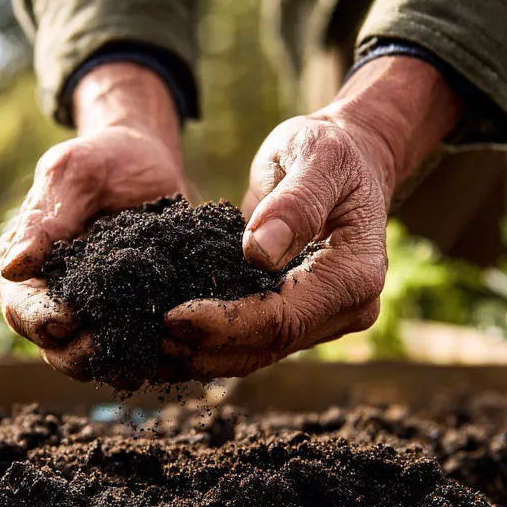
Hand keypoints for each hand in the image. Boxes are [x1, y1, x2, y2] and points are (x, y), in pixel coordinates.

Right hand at [0, 62, 185, 378]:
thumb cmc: (102, 159)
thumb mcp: (71, 175)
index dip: (39, 318)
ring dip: (110, 366)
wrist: (151, 160)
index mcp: (28, 267)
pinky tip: (165, 357)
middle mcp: (56, 297)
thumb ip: (44, 220)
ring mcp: (96, 312)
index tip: (65, 318)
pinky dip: (147, 359)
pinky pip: (134, 350)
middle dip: (74, 354)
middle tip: (103, 350)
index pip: (21, 306)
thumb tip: (12, 267)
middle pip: (53, 346)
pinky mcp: (134, 316)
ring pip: (92, 359)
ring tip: (136, 367)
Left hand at [160, 55, 461, 379]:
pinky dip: (214, 346)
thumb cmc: (333, 150)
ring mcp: (323, 317)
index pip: (285, 317)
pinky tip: (172, 342)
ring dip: (206, 356)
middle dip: (209, 347)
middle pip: (270, 345)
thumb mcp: (317, 157)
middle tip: (151, 337)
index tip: (174, 316)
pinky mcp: (298, 316)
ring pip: (260, 354)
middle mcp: (346, 308)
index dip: (228, 324)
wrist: (349, 160)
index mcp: (356, 275)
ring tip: (151, 349)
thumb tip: (259, 253)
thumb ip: (295, 203)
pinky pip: (255, 342)